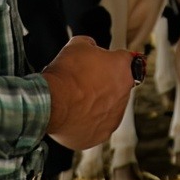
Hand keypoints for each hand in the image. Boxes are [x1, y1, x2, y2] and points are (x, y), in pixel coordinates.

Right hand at [40, 36, 136, 150]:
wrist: (52, 103)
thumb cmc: (66, 75)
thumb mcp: (78, 45)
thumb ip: (90, 45)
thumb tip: (90, 47)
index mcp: (123, 68)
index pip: (128, 61)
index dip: (113, 60)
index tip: (106, 63)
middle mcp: (124, 94)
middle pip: (118, 87)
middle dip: (104, 84)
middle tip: (84, 82)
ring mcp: (114, 117)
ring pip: (109, 109)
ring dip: (97, 105)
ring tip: (76, 100)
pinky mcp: (101, 134)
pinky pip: (97, 127)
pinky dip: (88, 122)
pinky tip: (74, 114)